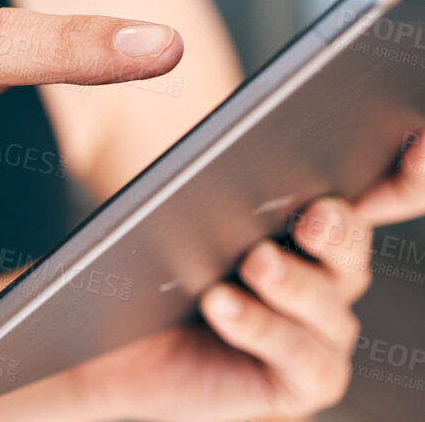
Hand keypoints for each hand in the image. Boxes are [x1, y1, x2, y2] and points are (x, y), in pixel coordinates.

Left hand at [61, 134, 424, 421]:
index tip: (418, 142)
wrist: (114, 345)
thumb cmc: (147, 265)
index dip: (409, 170)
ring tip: (255, 262)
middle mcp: (327, 271)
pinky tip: (223, 304)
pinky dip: (261, 327)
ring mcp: (322, 329)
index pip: (378, 189)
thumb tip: (207, 128)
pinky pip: (299, 355)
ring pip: (326, 301)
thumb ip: (197, 171)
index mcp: (306, 217)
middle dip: (339, 227)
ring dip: (293, 281)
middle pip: (349, 242)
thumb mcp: (167, 208)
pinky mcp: (304, 379)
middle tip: (312, 215)